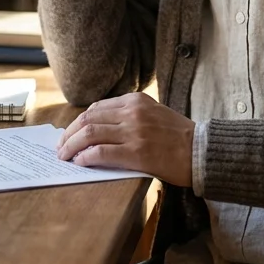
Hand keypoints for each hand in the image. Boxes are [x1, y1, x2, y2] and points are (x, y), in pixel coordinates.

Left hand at [56, 92, 194, 186]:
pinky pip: (100, 152)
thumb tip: (98, 128)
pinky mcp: (136, 152)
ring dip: (71, 146)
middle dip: (68, 134)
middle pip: (87, 119)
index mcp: (135, 100)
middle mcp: (132, 112)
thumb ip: (129, 115)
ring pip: (89, 134)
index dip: (77, 122)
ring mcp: (134, 132)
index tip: (69, 133)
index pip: (96, 108)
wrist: (202, 151)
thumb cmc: (179, 136)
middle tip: (61, 147)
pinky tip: (80, 163)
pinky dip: (85, 157)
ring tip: (64, 156)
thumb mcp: (153, 113)